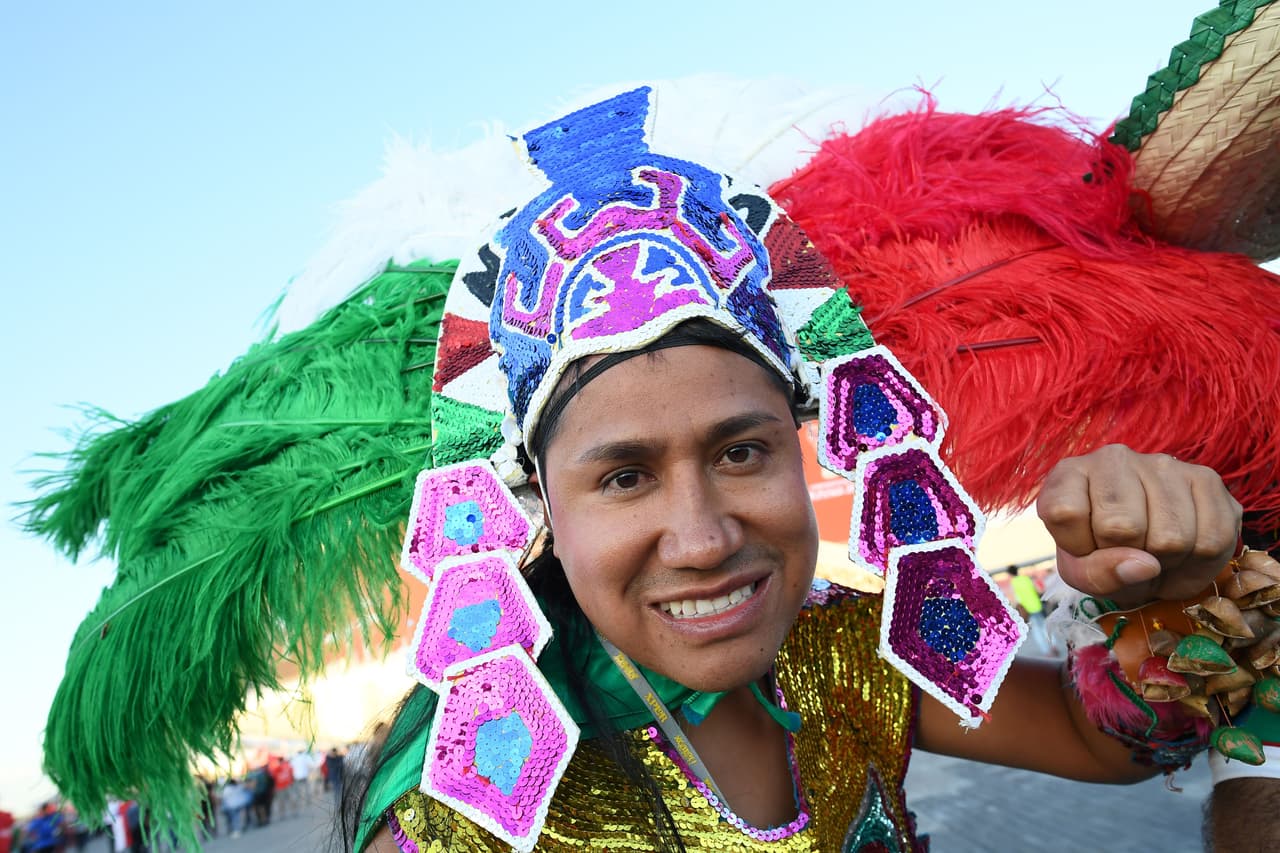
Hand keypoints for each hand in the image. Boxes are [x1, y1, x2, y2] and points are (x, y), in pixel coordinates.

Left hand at [1036, 445, 1241, 601]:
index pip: (1066, 512)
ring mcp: (1163, 464)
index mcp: (1069, 474)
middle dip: (1128, 558)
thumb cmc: (1104, 556)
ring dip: (1167, 563)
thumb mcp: (1082, 573)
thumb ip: (1098, 575)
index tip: (1086, 546)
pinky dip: (1200, 563)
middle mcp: (1114, 458)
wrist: (1147, 549)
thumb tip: (1146, 565)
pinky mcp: (1206, 478)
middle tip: (1128, 556)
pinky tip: (1185, 553)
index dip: (1078, 546)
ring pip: (1173, 537)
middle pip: (1123, 527)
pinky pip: (1212, 539)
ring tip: (1156, 555)